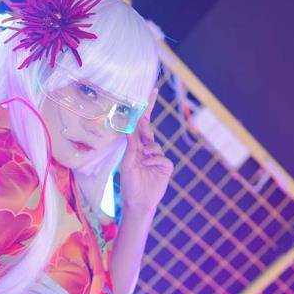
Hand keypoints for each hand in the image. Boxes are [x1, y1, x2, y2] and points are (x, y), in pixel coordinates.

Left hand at [119, 91, 173, 210]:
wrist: (139, 202)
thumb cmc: (130, 184)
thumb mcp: (127, 164)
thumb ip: (131, 147)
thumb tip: (130, 129)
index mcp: (136, 146)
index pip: (141, 124)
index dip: (147, 108)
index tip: (153, 92)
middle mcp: (147, 149)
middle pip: (148, 130)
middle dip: (145, 129)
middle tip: (141, 131)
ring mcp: (157, 157)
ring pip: (155, 145)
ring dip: (148, 151)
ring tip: (143, 163)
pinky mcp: (165, 166)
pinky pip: (162, 158)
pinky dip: (155, 161)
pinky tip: (148, 168)